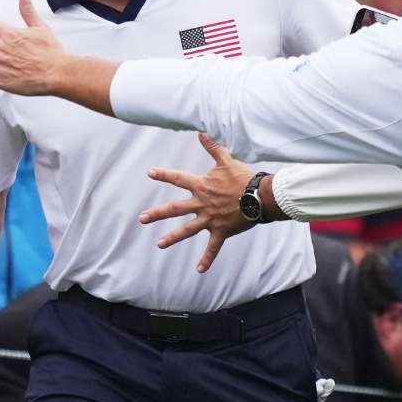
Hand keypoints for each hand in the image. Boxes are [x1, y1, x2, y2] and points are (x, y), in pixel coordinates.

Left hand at [139, 133, 257, 272]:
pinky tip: (199, 270)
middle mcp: (202, 204)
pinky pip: (212, 248)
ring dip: (173, 238)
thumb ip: (213, 147)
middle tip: (142, 218)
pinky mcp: (221, 231)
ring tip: (159, 244)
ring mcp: (210, 219)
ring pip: (187, 230)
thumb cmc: (244, 178)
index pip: (178, 179)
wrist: (260, 196)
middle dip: (157, 214)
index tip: (150, 173)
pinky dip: (206, 259)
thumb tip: (202, 131)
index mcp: (202, 187)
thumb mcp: (227, 160)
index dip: (164, 175)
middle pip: (175, 209)